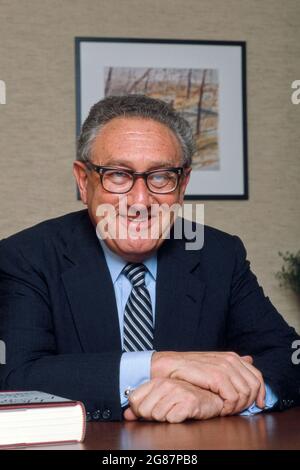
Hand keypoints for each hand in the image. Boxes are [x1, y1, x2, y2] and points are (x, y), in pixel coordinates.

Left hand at [123, 378, 223, 422]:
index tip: (148, 411)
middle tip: (164, 412)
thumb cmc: (185, 398)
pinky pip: (172, 418)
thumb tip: (127, 414)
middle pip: (143, 409)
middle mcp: (166, 384)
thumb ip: (143, 404)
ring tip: (175, 412)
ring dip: (165, 418)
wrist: (210, 398)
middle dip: (151, 416)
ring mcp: (178, 392)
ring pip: (157, 415)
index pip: (134, 399)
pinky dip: (176, 420)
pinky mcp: (189, 402)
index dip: (138, 410)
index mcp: (157, 382)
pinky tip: (182, 414)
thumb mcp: (162, 398)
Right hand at [151, 351, 265, 415]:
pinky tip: (220, 408)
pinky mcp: (217, 376)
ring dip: (237, 407)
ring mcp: (225, 367)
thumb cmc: (190, 369)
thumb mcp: (214, 363)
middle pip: (254, 386)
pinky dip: (229, 407)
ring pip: (245, 394)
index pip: (257, 376)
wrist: (170, 366)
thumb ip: (233, 364)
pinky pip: (233, 398)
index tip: (258, 405)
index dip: (261, 393)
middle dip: (248, 402)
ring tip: (226, 409)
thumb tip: (250, 359)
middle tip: (235, 409)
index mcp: (233, 357)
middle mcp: (231, 360)